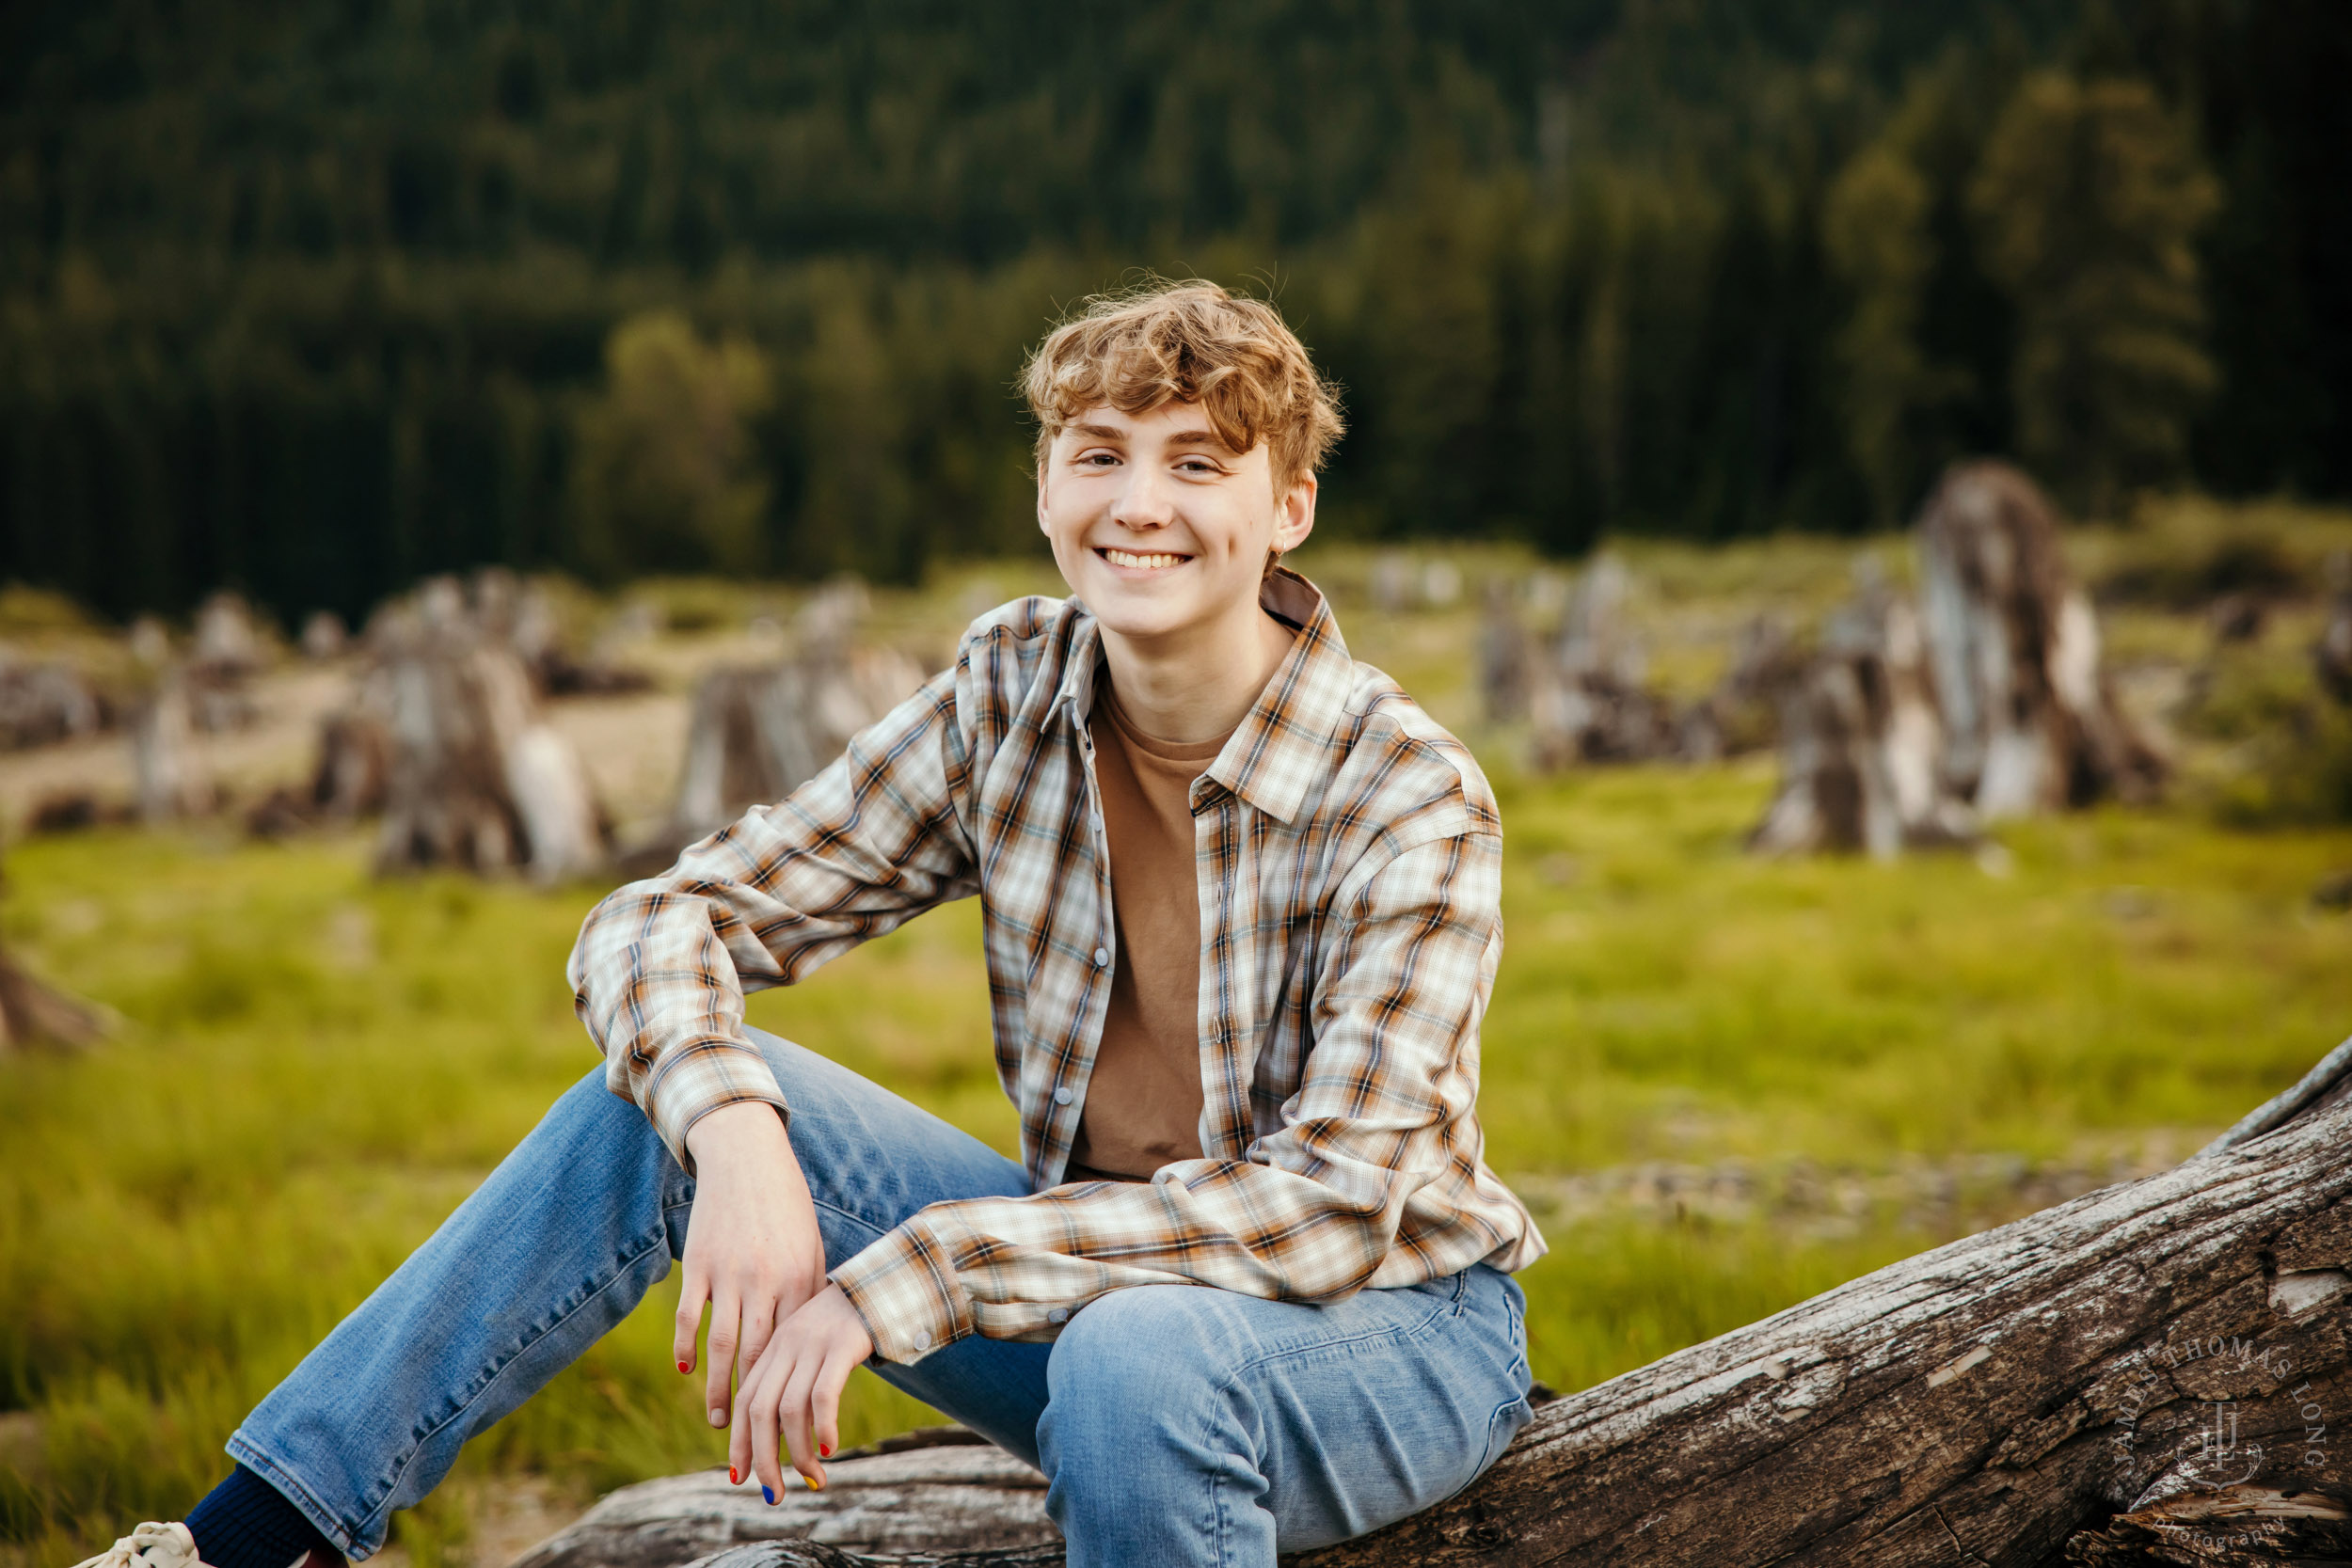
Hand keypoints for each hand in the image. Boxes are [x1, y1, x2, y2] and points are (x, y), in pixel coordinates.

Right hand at [677, 1102, 828, 1429]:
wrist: (748, 1158)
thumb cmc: (786, 1206)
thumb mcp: (811, 1246)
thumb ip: (811, 1292)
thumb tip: (816, 1339)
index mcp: (802, 1279)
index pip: (795, 1347)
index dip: (790, 1386)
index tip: (790, 1417)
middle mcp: (768, 1281)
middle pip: (758, 1355)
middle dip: (753, 1401)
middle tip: (746, 1436)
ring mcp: (731, 1273)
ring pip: (722, 1345)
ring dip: (718, 1388)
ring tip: (717, 1419)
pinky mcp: (701, 1263)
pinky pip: (692, 1316)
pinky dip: (688, 1347)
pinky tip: (688, 1370)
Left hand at [731, 1284, 874, 1495]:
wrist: (879, 1284)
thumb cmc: (844, 1328)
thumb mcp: (809, 1351)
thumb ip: (791, 1384)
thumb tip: (780, 1438)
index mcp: (773, 1349)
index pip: (745, 1401)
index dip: (739, 1441)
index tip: (739, 1477)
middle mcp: (786, 1346)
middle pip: (760, 1411)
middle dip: (762, 1459)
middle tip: (773, 1494)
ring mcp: (813, 1345)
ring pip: (790, 1409)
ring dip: (798, 1453)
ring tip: (814, 1479)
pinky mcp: (842, 1346)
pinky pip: (823, 1393)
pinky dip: (822, 1425)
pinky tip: (830, 1447)